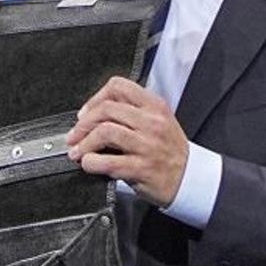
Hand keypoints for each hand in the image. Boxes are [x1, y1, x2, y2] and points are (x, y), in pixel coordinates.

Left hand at [66, 77, 187, 208]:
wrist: (191, 179)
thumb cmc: (170, 151)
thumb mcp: (159, 120)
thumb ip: (131, 112)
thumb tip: (93, 114)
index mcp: (154, 106)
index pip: (118, 86)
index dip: (95, 99)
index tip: (85, 113)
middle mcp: (152, 122)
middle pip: (106, 109)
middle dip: (83, 124)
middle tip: (74, 136)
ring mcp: (147, 145)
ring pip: (105, 132)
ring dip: (84, 143)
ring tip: (77, 152)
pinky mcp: (142, 168)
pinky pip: (108, 162)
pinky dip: (91, 163)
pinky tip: (88, 164)